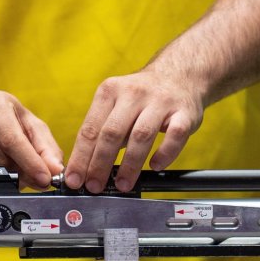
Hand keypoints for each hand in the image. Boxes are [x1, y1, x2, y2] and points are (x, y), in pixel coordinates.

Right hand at [0, 90, 63, 189]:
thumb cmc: (7, 119)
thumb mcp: (31, 126)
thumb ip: (47, 148)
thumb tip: (55, 170)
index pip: (12, 140)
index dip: (30, 162)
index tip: (45, 178)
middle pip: (0, 158)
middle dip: (22, 173)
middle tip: (35, 178)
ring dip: (8, 176)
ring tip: (16, 167)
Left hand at [64, 69, 204, 192]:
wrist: (180, 75)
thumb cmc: (140, 99)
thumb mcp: (115, 104)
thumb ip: (101, 132)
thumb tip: (84, 168)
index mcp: (109, 92)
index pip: (90, 129)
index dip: (80, 157)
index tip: (75, 179)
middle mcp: (133, 93)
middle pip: (112, 133)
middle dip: (100, 164)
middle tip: (95, 186)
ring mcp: (160, 101)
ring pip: (141, 135)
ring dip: (130, 164)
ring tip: (122, 184)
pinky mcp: (184, 112)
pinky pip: (175, 135)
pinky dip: (164, 154)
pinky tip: (155, 166)